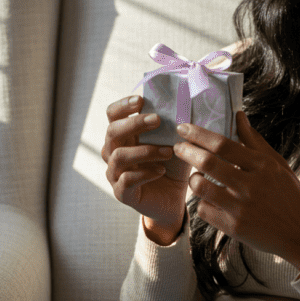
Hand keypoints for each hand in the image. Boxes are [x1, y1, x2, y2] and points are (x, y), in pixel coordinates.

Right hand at [102, 95, 191, 243]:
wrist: (172, 200)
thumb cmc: (171, 166)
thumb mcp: (174, 142)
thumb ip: (174, 126)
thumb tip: (187, 106)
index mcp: (123, 135)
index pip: (113, 114)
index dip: (123, 105)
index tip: (141, 100)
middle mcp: (113, 152)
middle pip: (112, 131)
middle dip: (134, 123)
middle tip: (157, 120)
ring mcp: (114, 173)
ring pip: (119, 156)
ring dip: (145, 150)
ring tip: (169, 151)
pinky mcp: (121, 192)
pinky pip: (127, 180)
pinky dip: (145, 173)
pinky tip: (161, 170)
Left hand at [173, 111, 299, 275]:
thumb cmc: (290, 195)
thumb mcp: (277, 164)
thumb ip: (254, 140)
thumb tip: (238, 115)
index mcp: (262, 165)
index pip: (223, 144)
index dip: (199, 134)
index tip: (184, 128)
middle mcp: (251, 186)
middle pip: (207, 163)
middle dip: (187, 151)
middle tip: (178, 147)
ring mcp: (241, 208)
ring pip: (200, 188)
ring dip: (193, 178)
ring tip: (195, 176)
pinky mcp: (234, 228)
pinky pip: (204, 210)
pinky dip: (203, 202)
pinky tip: (210, 200)